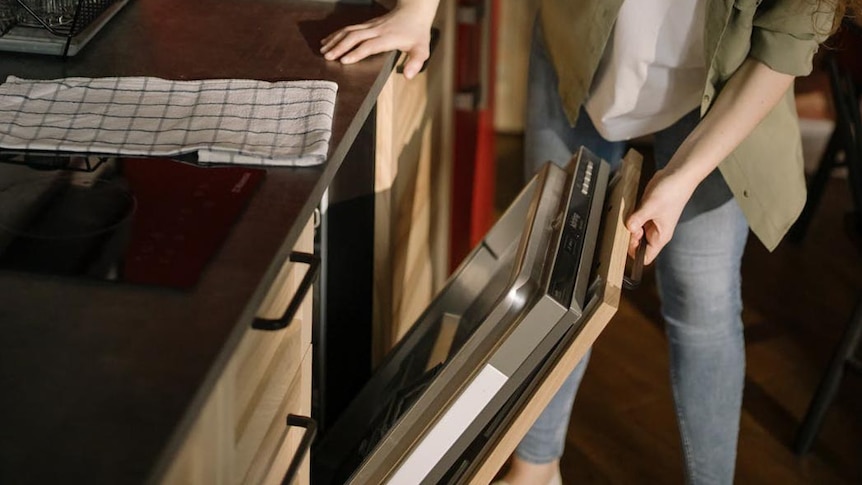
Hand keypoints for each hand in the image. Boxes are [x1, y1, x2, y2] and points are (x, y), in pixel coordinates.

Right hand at [320, 2, 436, 79]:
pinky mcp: (367, 24)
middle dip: (340, 46)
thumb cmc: (417, 33)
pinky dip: (337, 34)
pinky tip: (328, 40)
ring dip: (335, 40)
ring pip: (349, 31)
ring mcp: (370, 25)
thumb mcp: (422, 49)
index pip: (370, 45)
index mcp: (388, 38)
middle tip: (327, 57)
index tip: (344, 60)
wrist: (414, 11)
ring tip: (323, 50)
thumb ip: (416, 62)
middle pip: (355, 37)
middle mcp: (377, 30)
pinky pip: (349, 28)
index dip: (356, 53)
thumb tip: (408, 76)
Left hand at [625, 168, 695, 264]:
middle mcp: (656, 231)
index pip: (646, 256)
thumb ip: (637, 219)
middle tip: (629, 226)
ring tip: (631, 216)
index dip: (634, 254)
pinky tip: (630, 210)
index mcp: (660, 236)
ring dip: (630, 227)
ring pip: (636, 231)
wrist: (678, 174)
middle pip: (638, 244)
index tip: (625, 244)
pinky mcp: (648, 211)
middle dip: (629, 238)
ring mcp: (652, 221)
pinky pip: (636, 219)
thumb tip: (628, 228)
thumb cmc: (673, 192)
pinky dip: (631, 217)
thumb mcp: (651, 207)